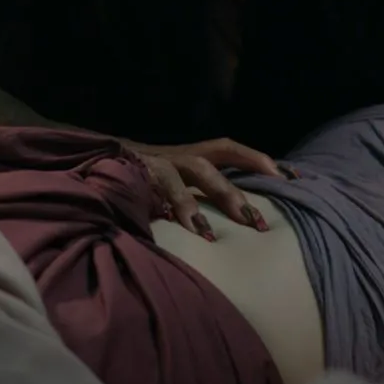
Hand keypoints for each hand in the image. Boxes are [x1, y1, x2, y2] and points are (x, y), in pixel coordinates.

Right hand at [123, 137, 283, 239]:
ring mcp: (153, 164)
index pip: (230, 150)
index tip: (290, 177)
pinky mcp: (132, 175)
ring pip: (183, 174)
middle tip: (256, 223)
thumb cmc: (142, 178)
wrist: (92, 160)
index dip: (258, 159)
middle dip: (234, 194)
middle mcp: (175, 157)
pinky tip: (177, 229)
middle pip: (211, 165)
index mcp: (190, 156)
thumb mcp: (175, 182)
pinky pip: (152, 190)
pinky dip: (168, 208)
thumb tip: (239, 219)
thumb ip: (201, 192)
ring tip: (208, 232)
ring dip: (198, 202)